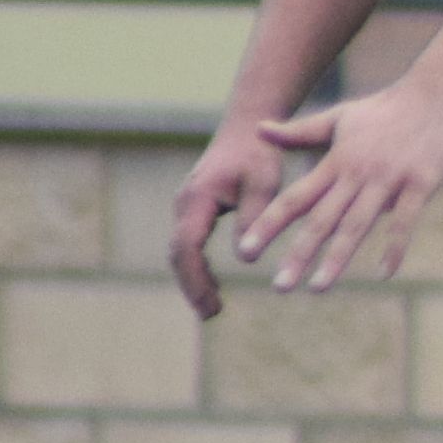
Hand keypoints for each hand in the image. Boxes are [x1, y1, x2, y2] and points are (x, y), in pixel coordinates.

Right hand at [167, 118, 297, 317]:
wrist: (248, 128)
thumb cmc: (259, 153)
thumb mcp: (264, 183)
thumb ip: (253, 218)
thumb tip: (245, 258)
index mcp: (198, 199)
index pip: (187, 246)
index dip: (196, 277)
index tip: (210, 301)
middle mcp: (185, 204)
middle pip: (178, 254)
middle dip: (191, 285)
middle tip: (210, 314)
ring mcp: (186, 206)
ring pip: (180, 251)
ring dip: (192, 279)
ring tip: (211, 308)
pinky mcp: (195, 209)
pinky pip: (188, 243)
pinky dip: (196, 266)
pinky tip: (211, 285)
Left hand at [238, 76, 442, 292]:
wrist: (436, 91)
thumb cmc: (386, 107)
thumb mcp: (339, 116)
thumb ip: (299, 132)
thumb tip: (258, 130)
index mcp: (335, 161)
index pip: (295, 198)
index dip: (269, 225)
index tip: (247, 250)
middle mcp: (357, 173)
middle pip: (321, 220)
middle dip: (298, 254)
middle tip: (279, 286)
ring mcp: (389, 179)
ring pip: (357, 225)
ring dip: (336, 259)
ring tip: (317, 287)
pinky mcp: (421, 183)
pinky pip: (405, 221)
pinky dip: (394, 248)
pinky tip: (383, 274)